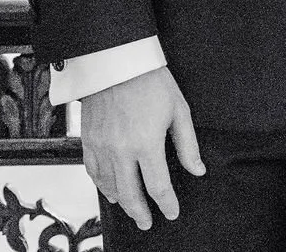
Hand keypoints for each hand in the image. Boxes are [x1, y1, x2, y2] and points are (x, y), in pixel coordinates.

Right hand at [79, 66, 204, 230]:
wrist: (117, 62)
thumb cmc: (152, 82)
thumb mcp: (179, 111)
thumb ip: (187, 145)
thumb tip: (197, 170)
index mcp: (146, 144)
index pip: (158, 186)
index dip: (166, 204)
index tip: (172, 213)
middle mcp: (120, 150)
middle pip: (130, 194)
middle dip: (141, 213)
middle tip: (149, 223)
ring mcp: (101, 147)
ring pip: (109, 186)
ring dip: (121, 201)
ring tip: (132, 209)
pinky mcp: (87, 140)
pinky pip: (92, 171)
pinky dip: (101, 185)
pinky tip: (110, 190)